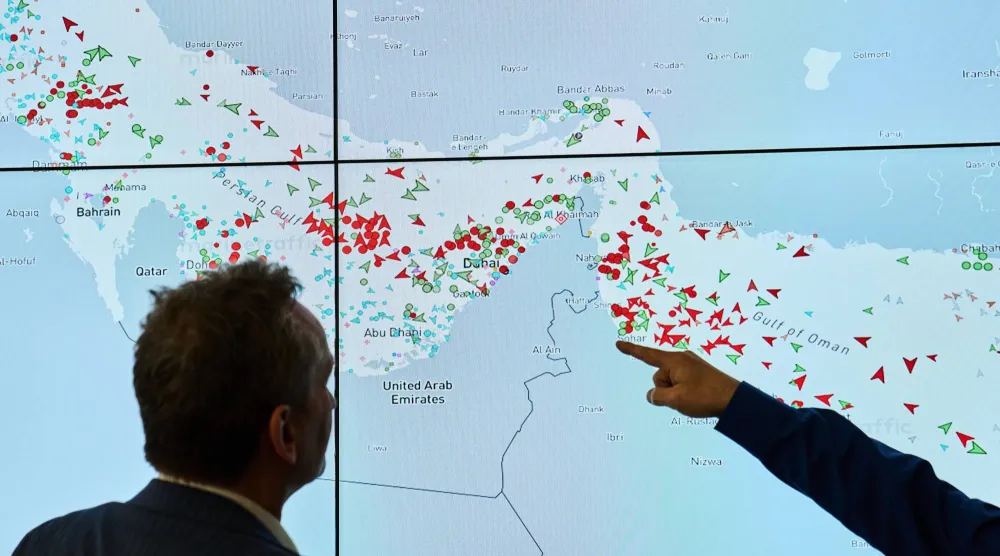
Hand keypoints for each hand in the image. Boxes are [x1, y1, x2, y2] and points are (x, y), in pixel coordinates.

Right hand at [616, 340, 740, 417]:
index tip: (618, 344)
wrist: (735, 400)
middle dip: (665, 389)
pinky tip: (696, 398)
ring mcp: (691, 366)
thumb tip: (652, 395)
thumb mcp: (676, 399)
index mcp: (674, 360)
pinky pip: (680, 383)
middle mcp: (681, 359)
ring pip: (670, 382)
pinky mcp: (698, 374)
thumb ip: (657, 396)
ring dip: (675, 393)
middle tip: (684, 397)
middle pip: (659, 375)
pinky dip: (682, 392)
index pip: (646, 355)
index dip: (631, 350)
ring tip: (694, 399)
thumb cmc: (704, 396)